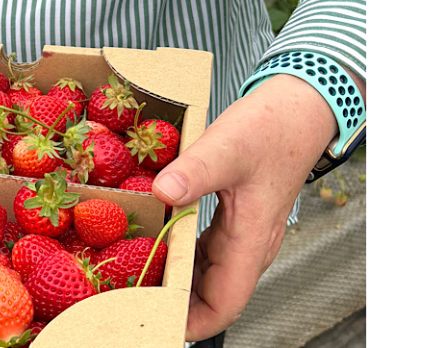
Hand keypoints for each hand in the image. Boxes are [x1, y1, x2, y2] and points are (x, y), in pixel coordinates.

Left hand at [150, 73, 345, 341]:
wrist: (300, 109)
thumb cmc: (271, 128)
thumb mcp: (227, 145)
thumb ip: (195, 171)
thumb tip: (162, 191)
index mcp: (250, 240)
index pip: (224, 305)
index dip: (191, 322)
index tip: (154, 321)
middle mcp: (249, 244)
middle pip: (213, 295)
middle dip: (176, 304)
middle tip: (131, 296)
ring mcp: (244, 232)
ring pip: (210, 273)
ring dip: (179, 280)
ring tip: (137, 276)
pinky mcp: (237, 216)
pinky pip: (208, 249)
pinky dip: (184, 253)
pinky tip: (159, 240)